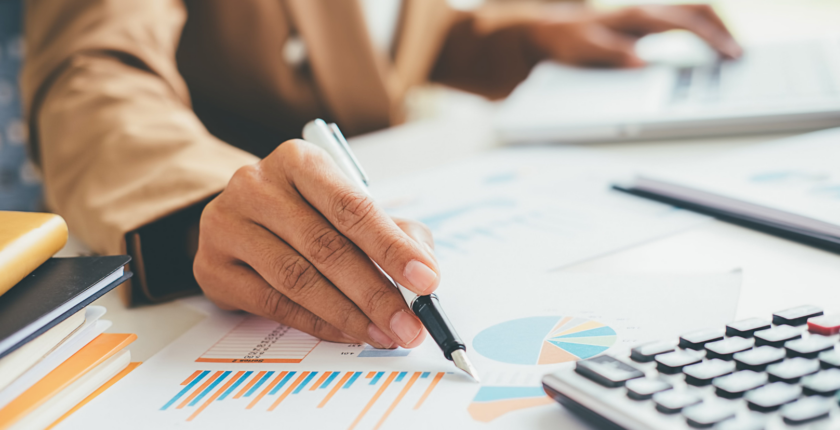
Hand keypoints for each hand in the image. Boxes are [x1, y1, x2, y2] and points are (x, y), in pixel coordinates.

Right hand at [193, 139, 439, 348]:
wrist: (240, 218)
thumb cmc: (307, 211)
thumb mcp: (351, 206)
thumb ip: (394, 233)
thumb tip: (426, 272)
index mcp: (298, 161)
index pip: (351, 206)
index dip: (391, 247)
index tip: (426, 280)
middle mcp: (256, 186)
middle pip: (325, 246)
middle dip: (376, 292)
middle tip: (409, 324)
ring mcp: (227, 225)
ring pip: (297, 279)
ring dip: (349, 314)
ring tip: (384, 333)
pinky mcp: (212, 267)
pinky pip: (272, 304)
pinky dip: (316, 323)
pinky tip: (347, 332)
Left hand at [526, 4, 741, 67]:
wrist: (551, 32)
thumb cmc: (568, 40)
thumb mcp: (587, 49)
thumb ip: (613, 54)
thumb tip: (642, 62)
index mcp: (638, 15)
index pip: (688, 22)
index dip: (712, 39)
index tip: (730, 56)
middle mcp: (647, 11)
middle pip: (700, 11)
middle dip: (725, 31)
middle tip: (741, 55)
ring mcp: (649, 16)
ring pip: (694, 14)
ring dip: (717, 30)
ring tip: (733, 53)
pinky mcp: (647, 25)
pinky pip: (683, 22)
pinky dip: (703, 33)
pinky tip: (709, 51)